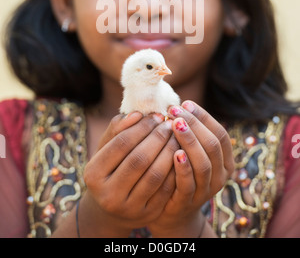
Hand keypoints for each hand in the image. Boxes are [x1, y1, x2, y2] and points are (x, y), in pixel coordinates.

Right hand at [81, 112, 178, 236]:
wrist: (112, 208)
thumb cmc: (110, 169)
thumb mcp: (106, 149)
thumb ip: (118, 128)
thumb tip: (138, 113)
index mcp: (93, 173)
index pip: (121, 143)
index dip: (142, 127)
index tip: (157, 115)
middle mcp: (108, 194)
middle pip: (139, 158)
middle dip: (158, 137)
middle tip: (170, 124)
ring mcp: (128, 208)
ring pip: (155, 174)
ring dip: (170, 151)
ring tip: (176, 136)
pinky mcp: (147, 215)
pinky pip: (166, 189)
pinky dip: (175, 169)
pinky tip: (180, 154)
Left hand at [148, 101, 234, 237]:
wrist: (171, 210)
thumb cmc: (180, 172)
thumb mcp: (191, 152)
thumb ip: (192, 133)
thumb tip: (180, 104)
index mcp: (225, 161)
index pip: (220, 134)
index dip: (204, 117)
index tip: (185, 103)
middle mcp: (220, 176)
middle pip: (212, 145)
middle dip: (194, 124)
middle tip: (175, 110)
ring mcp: (206, 190)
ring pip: (203, 163)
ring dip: (189, 140)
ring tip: (174, 124)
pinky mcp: (188, 201)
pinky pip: (188, 183)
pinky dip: (183, 166)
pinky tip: (174, 152)